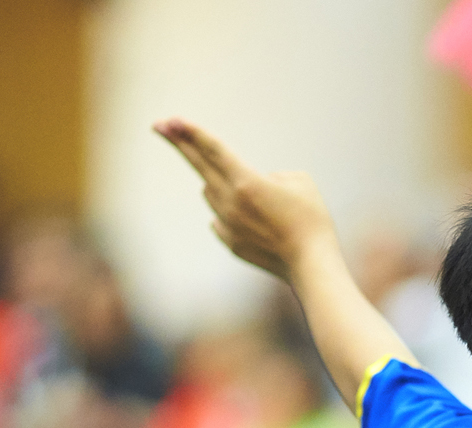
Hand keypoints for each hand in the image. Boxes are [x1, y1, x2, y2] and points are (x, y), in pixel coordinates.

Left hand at [155, 119, 336, 280]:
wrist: (312, 265)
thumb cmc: (311, 220)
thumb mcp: (299, 182)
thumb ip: (272, 175)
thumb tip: (256, 183)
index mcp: (246, 182)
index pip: (213, 150)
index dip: (192, 131)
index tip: (171, 119)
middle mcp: (230, 202)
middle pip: (199, 166)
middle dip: (179, 142)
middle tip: (160, 125)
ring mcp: (227, 224)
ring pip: (211, 192)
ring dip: (219, 183)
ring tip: (252, 194)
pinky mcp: (231, 242)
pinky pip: (219, 219)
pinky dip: (228, 212)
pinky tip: (251, 219)